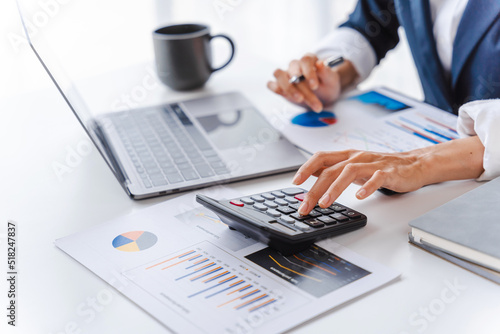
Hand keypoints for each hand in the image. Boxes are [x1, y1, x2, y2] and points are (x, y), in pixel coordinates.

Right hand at [267, 53, 342, 111]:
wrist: (324, 96)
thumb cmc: (327, 85)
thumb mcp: (331, 80)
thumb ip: (326, 72)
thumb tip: (320, 64)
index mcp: (309, 60)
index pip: (305, 60)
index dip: (309, 73)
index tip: (315, 86)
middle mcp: (296, 65)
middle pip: (293, 71)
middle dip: (303, 88)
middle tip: (311, 101)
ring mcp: (286, 75)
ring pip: (279, 75)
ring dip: (288, 88)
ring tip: (299, 100)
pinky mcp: (280, 85)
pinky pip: (271, 84)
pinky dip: (275, 88)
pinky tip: (283, 95)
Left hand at [291, 150, 427, 214]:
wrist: (414, 164)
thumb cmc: (381, 167)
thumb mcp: (353, 166)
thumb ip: (333, 169)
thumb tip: (311, 173)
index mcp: (347, 156)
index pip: (321, 157)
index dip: (306, 168)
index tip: (295, 182)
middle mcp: (357, 157)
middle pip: (330, 170)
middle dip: (315, 189)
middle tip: (306, 206)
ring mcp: (373, 164)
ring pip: (349, 172)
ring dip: (334, 189)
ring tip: (325, 203)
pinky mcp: (389, 172)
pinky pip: (377, 178)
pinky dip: (367, 187)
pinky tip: (359, 197)